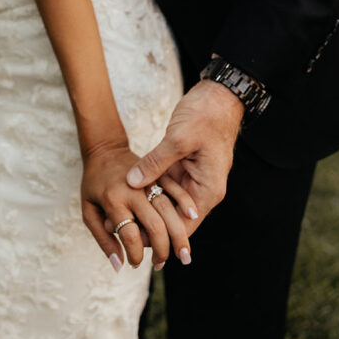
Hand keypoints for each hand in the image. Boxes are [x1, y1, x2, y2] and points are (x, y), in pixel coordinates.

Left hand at [81, 140, 197, 272]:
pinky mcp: (157, 172)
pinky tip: (193, 216)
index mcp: (112, 199)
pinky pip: (175, 188)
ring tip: (184, 255)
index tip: (135, 265)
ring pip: (168, 209)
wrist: (104, 149)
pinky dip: (185, 202)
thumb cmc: (93, 182)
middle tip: (161, 265)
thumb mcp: (87, 209)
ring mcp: (147, 180)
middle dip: (162, 249)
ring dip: (178, 234)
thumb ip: (102, 238)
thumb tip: (119, 266)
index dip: (135, 254)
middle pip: (154, 224)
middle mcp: (132, 191)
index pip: (129, 234)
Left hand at [125, 80, 244, 227]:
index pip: (184, 226)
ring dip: (146, 208)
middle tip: (122, 233)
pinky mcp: (181, 163)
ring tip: (121, 219)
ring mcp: (191, 176)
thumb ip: (156, 162)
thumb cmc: (206, 116)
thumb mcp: (179, 139)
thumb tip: (132, 182)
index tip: (137, 243)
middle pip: (173, 217)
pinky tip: (128, 193)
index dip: (162, 237)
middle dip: (150, 226)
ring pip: (165, 200)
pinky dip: (148, 188)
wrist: (217, 94)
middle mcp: (200, 187)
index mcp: (207, 189)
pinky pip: (163, 182)